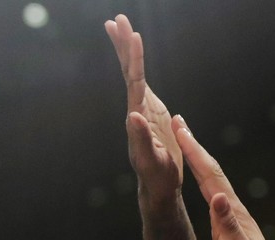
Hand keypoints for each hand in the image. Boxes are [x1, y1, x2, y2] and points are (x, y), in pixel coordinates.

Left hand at [104, 14, 181, 201]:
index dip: (134, 58)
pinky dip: (139, 66)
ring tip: (122, 27)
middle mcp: (136, 108)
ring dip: (128, 51)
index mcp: (137, 116)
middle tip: (116, 19)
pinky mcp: (150, 111)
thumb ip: (141, 140)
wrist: (158, 186)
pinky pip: (142, 83)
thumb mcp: (150, 160)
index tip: (132, 35)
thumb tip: (132, 116)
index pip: (134, 80)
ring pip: (133, 74)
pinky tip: (135, 57)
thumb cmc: (156, 177)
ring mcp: (143, 108)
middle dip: (123, 45)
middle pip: (129, 71)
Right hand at [174, 116, 274, 239]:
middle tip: (178, 123)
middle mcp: (232, 210)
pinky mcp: (227, 229)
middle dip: (194, 147)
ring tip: (184, 143)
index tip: (180, 130)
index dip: (195, 152)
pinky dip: (201, 182)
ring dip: (197, 161)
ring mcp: (231, 218)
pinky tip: (198, 181)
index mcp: (233, 213)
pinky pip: (211, 197)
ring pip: (211, 181)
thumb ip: (229, 227)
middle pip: (211, 171)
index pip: (211, 177)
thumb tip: (217, 198)